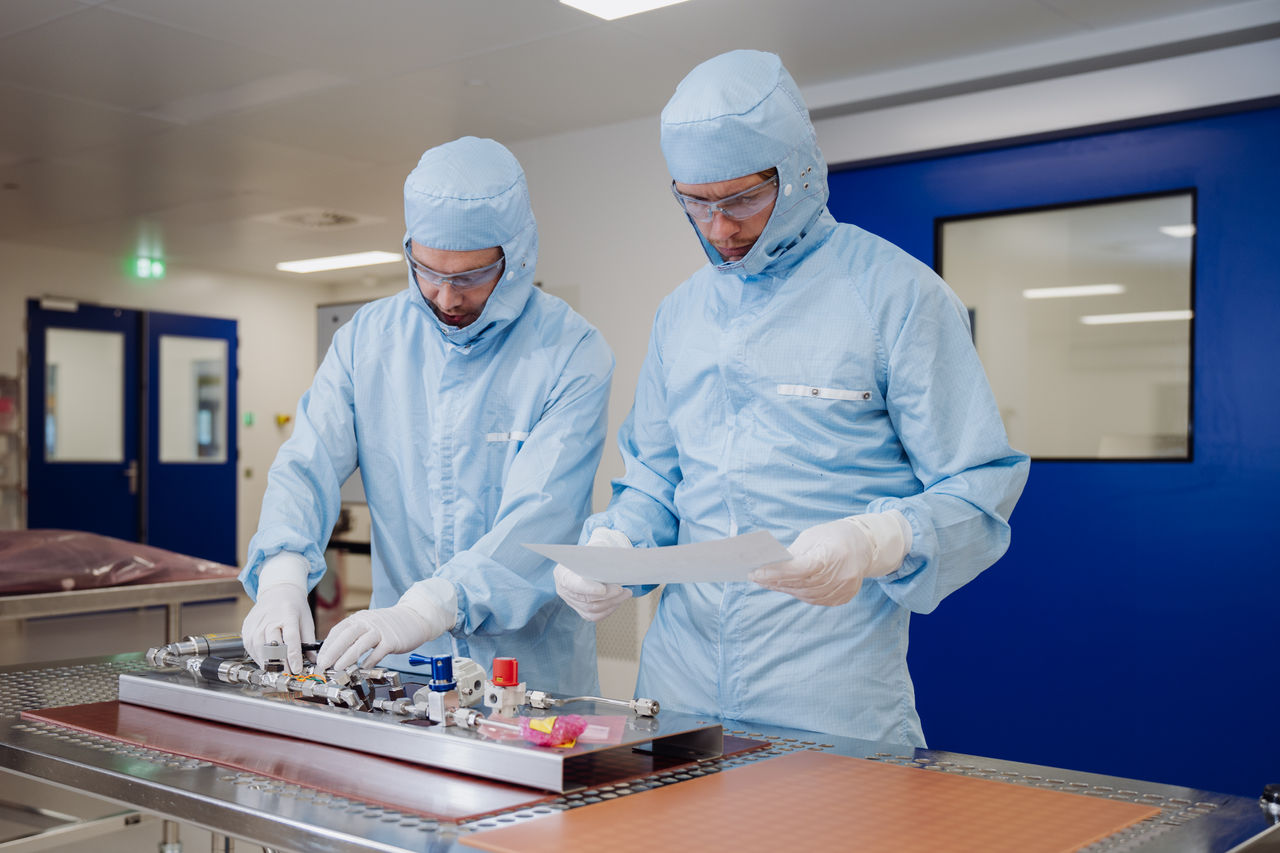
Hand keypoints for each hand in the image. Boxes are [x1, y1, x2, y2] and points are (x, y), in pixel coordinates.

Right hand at [241, 552, 314, 673]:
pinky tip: (265, 662)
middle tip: (286, 676)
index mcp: (288, 615)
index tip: (296, 669)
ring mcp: (256, 623)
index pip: (291, 638)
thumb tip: (313, 661)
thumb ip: (309, 641)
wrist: (277, 591)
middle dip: (279, 663)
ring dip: (267, 663)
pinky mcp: (247, 627)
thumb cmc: (294, 607)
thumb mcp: (306, 620)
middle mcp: (270, 618)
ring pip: (258, 648)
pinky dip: (257, 657)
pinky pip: (250, 646)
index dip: (293, 656)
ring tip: (276, 672)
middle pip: (272, 645)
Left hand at [316, 580, 454, 670]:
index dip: (327, 645)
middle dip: (333, 651)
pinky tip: (363, 667)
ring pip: (361, 643)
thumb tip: (333, 653)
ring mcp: (381, 630)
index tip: (319, 659)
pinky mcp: (393, 640)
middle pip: (347, 635)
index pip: (338, 630)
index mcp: (360, 618)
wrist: (414, 618)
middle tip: (323, 665)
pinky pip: (379, 651)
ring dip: (348, 657)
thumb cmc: (388, 626)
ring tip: (338, 668)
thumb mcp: (368, 624)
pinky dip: (370, 660)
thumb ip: (353, 635)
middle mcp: (369, 622)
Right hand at [554, 527, 631, 621]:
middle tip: (621, 589)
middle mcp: (564, 591)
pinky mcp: (581, 610)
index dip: (588, 589)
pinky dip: (608, 609)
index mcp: (562, 574)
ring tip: (625, 594)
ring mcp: (572, 602)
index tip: (603, 590)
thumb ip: (599, 555)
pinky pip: (595, 616)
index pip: (573, 584)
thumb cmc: (590, 555)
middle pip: (586, 599)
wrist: (586, 563)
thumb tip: (615, 563)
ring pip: (592, 609)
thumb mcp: (592, 550)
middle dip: (607, 596)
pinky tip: (618, 601)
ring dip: (612, 602)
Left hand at [749, 511, 910, 605]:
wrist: (864, 546)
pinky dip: (797, 592)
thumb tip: (768, 566)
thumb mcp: (812, 537)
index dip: (776, 573)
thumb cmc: (834, 537)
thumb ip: (793, 554)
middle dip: (774, 580)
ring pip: (805, 594)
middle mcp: (841, 576)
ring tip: (765, 581)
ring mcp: (843, 590)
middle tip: (754, 576)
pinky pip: (813, 599)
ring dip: (783, 588)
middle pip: (800, 583)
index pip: (800, 569)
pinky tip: (784, 586)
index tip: (755, 572)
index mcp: (834, 555)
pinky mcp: (842, 597)